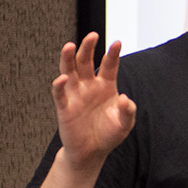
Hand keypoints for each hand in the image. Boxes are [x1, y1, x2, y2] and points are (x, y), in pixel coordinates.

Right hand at [52, 33, 135, 169]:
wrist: (92, 152)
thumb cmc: (109, 134)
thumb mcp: (125, 124)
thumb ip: (127, 111)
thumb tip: (124, 99)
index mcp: (106, 86)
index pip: (109, 65)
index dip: (113, 54)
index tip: (118, 42)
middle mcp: (89, 85)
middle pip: (86, 61)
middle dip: (88, 48)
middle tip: (93, 35)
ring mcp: (75, 94)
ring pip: (69, 71)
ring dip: (68, 58)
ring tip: (70, 45)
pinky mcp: (64, 106)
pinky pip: (60, 93)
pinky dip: (59, 85)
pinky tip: (62, 79)